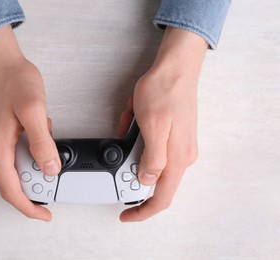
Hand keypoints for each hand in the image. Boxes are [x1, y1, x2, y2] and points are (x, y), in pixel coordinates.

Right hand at [0, 26, 60, 220]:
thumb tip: (50, 168)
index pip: (10, 190)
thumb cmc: (13, 79)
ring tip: (46, 135)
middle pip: (11, 180)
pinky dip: (27, 148)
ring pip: (12, 165)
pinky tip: (36, 129)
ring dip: (33, 159)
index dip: (28, 207)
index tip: (43, 214)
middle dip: (36, 179)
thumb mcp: (33, 109)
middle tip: (53, 164)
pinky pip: (11, 151)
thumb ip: (42, 141)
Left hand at [119, 27, 207, 221]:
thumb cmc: (164, 92)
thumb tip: (148, 181)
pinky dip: (137, 136)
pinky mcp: (173, 136)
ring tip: (131, 120)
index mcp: (178, 158)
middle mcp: (181, 156)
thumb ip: (153, 158)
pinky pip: (150, 144)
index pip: (162, 197)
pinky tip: (135, 118)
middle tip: (123, 144)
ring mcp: (178, 146)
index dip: (143, 211)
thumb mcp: (152, 126)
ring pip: (149, 159)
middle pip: (154, 179)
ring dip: (134, 146)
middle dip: (132, 165)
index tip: (127, 214)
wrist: (176, 67)